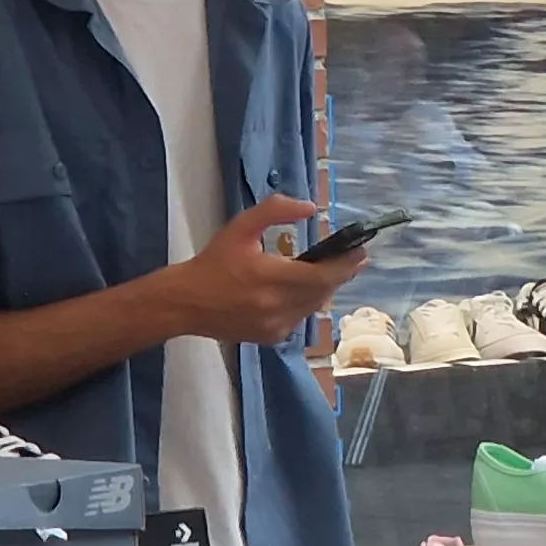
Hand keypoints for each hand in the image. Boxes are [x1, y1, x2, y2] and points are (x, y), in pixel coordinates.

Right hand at [159, 197, 364, 345]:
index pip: (322, 275)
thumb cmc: (213, 262)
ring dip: (325, 288)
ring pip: (314, 306)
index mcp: (269, 278)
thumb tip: (311, 207)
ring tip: (331, 270)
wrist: (185, 303)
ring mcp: (275, 326)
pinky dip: (306, 303)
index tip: (361, 251)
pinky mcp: (271, 338)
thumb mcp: (240, 227)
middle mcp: (276, 307)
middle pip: (323, 291)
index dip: (345, 264)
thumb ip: (275, 210)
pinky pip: (300, 318)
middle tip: (354, 258)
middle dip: (341, 274)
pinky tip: (303, 290)